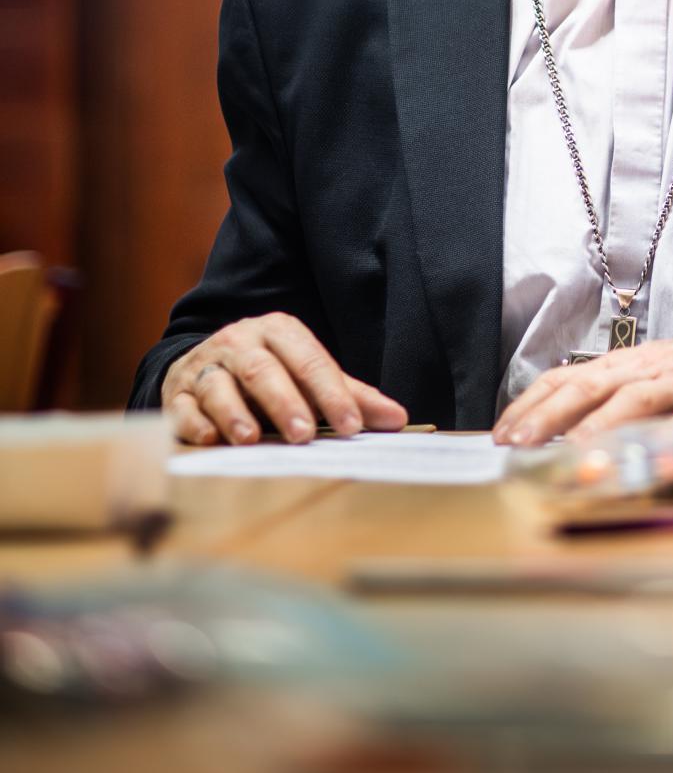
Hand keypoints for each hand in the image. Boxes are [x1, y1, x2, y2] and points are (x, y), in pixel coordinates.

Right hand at [162, 312, 407, 445]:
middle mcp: (240, 341)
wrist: (204, 365)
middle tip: (303, 433)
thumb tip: (398, 419)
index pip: (310, 360)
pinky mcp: (175, 392)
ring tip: (250, 439)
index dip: (331, 393)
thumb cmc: (270, 374)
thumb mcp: (308, 378)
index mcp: (279, 331)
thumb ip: (349, 396)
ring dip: (234, 412)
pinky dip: (194, 423)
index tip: (351, 426)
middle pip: (262, 368)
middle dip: (284, 401)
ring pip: (218, 384)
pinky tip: (209, 440)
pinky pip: (182, 406)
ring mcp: (205, 365)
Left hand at [492, 318, 672, 446]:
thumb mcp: (655, 373)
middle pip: (588, 388)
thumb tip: (562, 433)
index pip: (566, 378)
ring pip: (632, 403)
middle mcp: (647, 370)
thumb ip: (615, 398)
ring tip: (570, 455)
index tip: (501, 433)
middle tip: (517, 445)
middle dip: (548, 417)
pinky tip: (651, 467)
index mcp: (627, 364)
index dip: (531, 404)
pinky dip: (669, 446)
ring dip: (599, 429)